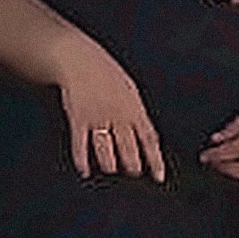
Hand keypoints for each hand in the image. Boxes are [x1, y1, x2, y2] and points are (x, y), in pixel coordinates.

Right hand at [59, 43, 164, 182]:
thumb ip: (137, 114)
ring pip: (106, 150)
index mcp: (134, 109)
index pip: (149, 140)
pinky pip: (80, 145)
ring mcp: (98, 118)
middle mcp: (118, 116)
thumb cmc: (106, 74)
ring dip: (110, 164)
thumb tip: (146, 136)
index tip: (160, 177)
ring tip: (112, 169)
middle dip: (133, 165)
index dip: (156, 160)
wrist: (81, 60)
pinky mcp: (78, 119)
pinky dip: (82, 160)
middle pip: (129, 148)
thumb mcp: (130, 90)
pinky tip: (85, 170)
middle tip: (133, 172)